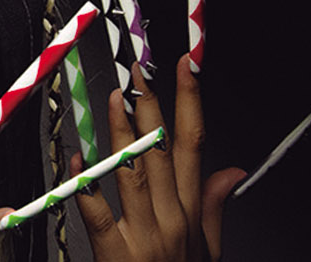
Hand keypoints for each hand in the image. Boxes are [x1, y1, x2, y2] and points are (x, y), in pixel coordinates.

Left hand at [73, 55, 245, 261]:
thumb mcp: (206, 251)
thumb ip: (213, 206)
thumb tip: (233, 168)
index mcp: (192, 214)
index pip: (196, 146)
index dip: (191, 102)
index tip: (185, 67)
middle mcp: (173, 222)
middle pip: (164, 152)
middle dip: (153, 106)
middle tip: (140, 70)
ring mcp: (145, 240)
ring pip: (133, 173)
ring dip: (122, 133)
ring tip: (114, 99)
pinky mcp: (118, 258)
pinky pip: (96, 215)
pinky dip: (85, 185)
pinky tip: (77, 160)